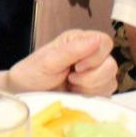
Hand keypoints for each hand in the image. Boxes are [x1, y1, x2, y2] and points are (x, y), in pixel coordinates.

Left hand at [0, 30, 116, 95]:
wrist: (24, 94)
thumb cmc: (32, 73)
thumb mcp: (49, 60)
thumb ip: (73, 50)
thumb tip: (97, 39)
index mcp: (79, 41)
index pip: (105, 42)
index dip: (95, 56)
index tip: (77, 67)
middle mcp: (90, 55)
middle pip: (111, 64)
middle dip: (91, 77)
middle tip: (70, 79)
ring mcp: (94, 74)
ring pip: (111, 81)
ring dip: (90, 88)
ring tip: (71, 87)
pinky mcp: (94, 91)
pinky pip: (106, 94)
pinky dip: (91, 97)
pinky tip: (76, 95)